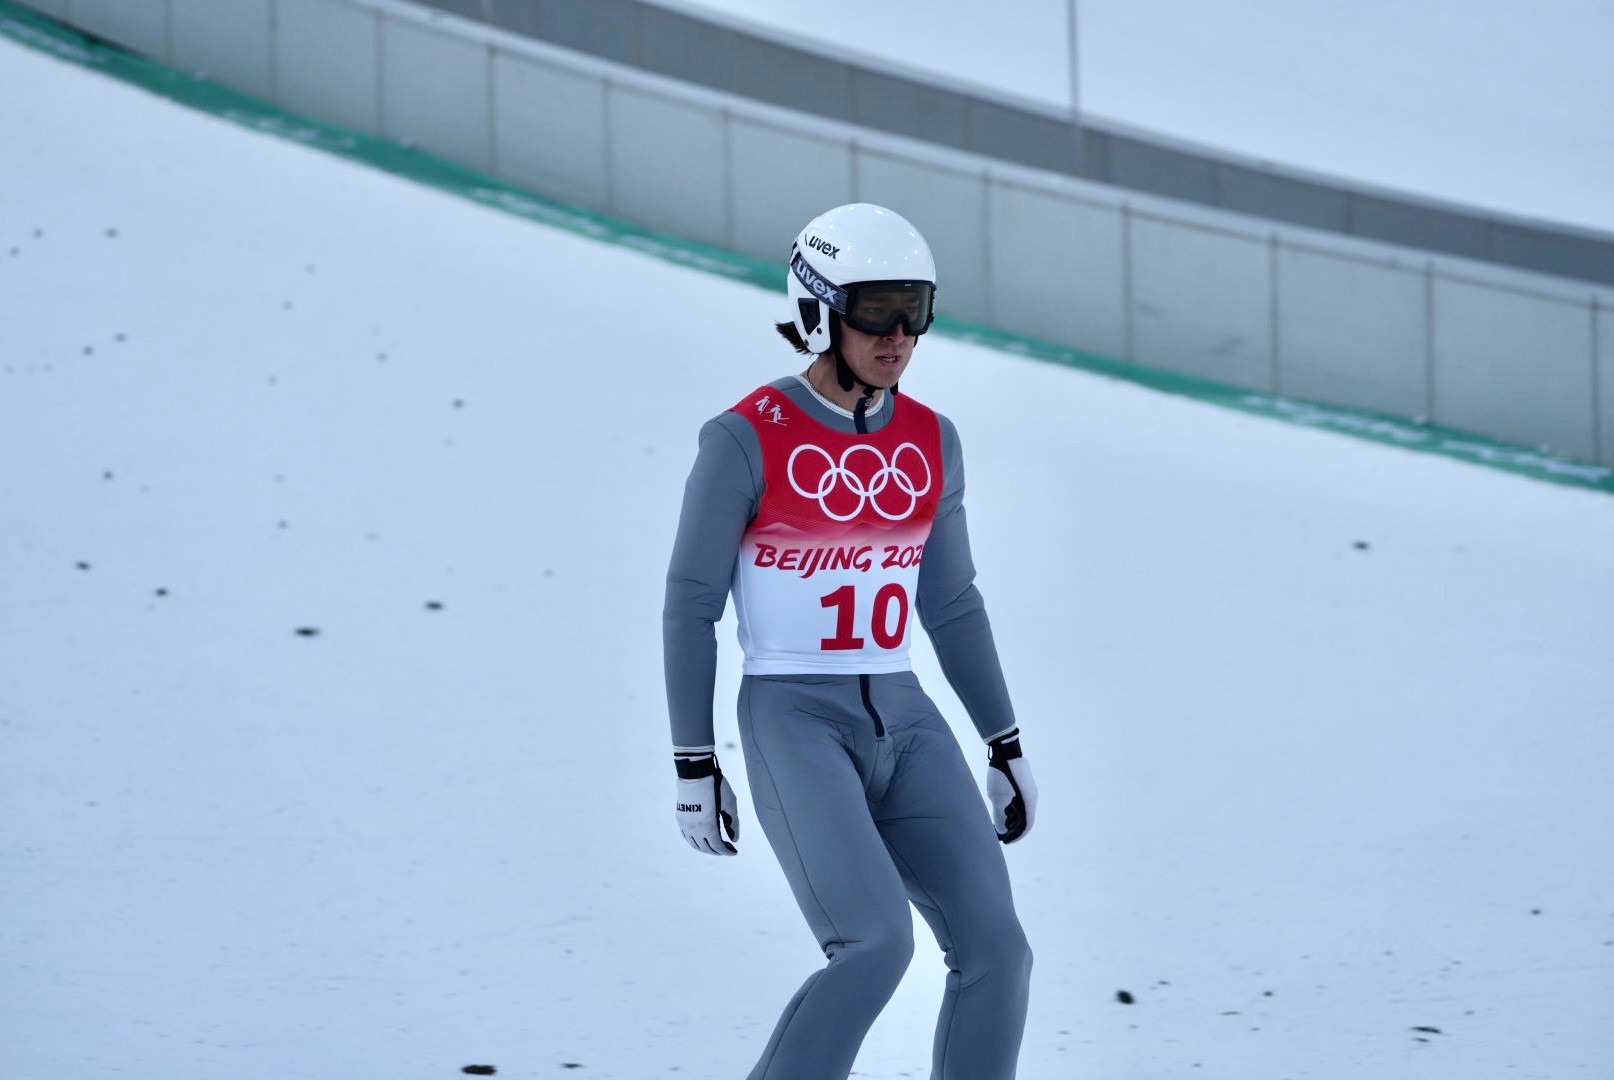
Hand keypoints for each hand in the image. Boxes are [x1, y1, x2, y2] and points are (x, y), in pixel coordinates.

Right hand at [674, 751, 739, 854]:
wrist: (696, 772)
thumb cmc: (716, 786)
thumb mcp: (730, 804)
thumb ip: (733, 824)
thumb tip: (734, 840)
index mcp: (708, 826)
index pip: (717, 846)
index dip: (726, 851)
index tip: (734, 852)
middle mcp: (694, 829)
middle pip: (706, 848)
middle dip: (718, 851)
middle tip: (727, 848)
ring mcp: (685, 824)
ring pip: (694, 844)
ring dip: (706, 848)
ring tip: (716, 845)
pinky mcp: (680, 818)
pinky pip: (686, 836)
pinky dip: (695, 841)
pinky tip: (702, 838)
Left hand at [986, 728, 1035, 843]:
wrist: (1006, 749)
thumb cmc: (1001, 774)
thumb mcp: (997, 796)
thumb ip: (999, 814)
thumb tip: (1001, 829)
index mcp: (1029, 802)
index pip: (1026, 825)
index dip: (1017, 835)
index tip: (1006, 841)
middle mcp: (1032, 797)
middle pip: (1025, 818)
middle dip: (1013, 827)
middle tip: (999, 833)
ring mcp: (1029, 789)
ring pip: (1022, 809)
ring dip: (1011, 817)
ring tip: (998, 822)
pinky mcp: (1023, 784)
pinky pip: (1020, 800)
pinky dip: (1012, 807)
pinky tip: (1000, 808)